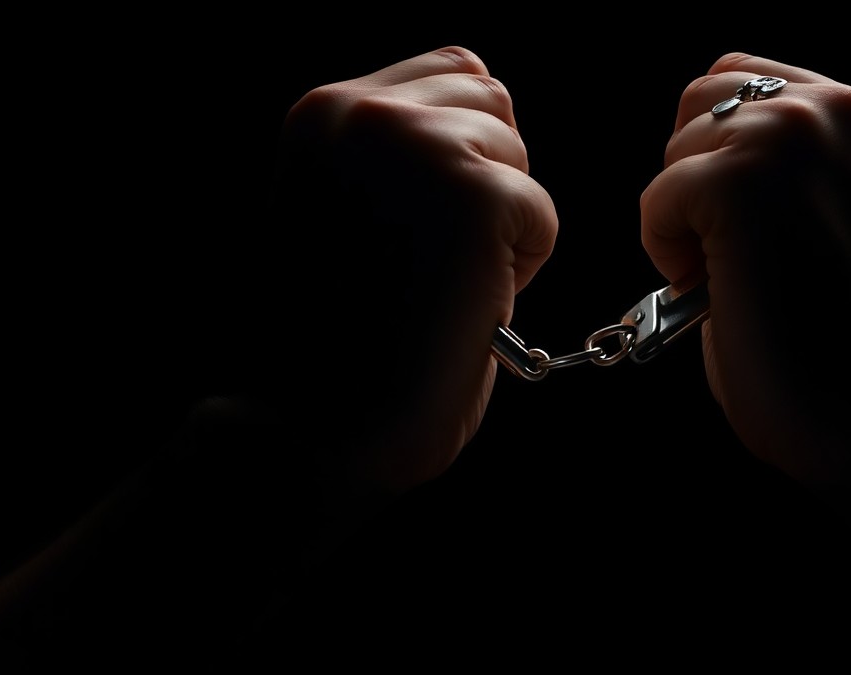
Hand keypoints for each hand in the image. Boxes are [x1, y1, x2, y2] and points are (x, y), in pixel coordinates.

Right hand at [250, 46, 557, 493]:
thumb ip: (398, 156)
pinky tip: (458, 303)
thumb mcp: (350, 207)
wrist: (310, 425)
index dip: (461, 152)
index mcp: (323, 112)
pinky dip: (518, 267)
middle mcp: (361, 110)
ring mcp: (417, 147)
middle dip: (483, 179)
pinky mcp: (472, 196)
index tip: (419, 226)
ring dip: (498, 224)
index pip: (451, 73)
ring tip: (436, 282)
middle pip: (492, 100)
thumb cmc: (336, 337)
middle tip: (429, 261)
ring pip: (517, 156)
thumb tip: (490, 124)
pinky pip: (540, 214)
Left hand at [640, 52, 850, 490]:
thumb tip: (719, 159)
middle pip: (709, 97)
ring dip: (685, 214)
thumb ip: (806, 176)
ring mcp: (793, 139)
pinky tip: (710, 294)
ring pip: (681, 144)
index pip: (763, 84)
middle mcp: (846, 111)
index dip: (729, 154)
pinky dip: (666, 250)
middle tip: (730, 257)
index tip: (748, 227)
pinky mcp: (740, 183)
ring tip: (728, 280)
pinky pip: (658, 197)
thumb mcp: (849, 226)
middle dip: (701, 176)